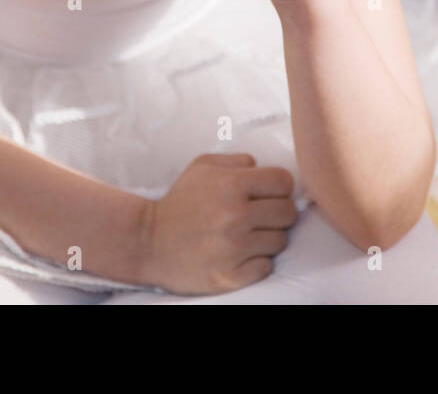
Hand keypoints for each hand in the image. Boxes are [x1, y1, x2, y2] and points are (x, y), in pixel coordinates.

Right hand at [138, 153, 298, 295]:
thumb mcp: (202, 167)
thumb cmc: (180, 202)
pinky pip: (266, 267)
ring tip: (245, 236)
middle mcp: (235, 216)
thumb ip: (238, 160)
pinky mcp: (231, 276)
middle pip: (288, 213)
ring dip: (266, 238)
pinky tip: (239, 255)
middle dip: (276, 213)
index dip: (279, 186)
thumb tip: (265, 168)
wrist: (149, 242)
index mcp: (231, 185)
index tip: (267, 194)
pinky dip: (257, 262)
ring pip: (280, 241)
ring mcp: (234, 249)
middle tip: (258, 216)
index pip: (284, 181)